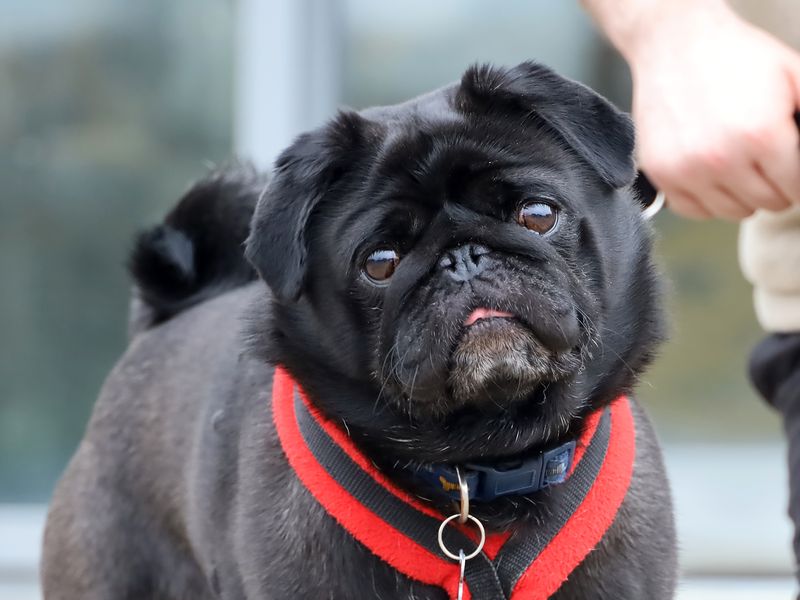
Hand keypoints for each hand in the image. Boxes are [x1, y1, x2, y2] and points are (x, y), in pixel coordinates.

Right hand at [627, 7, 799, 219]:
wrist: (675, 44)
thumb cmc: (734, 57)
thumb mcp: (793, 74)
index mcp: (762, 135)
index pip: (796, 187)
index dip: (798, 177)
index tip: (791, 166)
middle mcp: (722, 159)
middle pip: (766, 202)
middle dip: (774, 185)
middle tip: (766, 161)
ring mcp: (687, 169)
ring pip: (731, 212)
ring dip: (742, 195)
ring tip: (739, 166)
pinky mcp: (661, 173)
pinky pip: (694, 211)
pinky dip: (708, 200)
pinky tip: (713, 176)